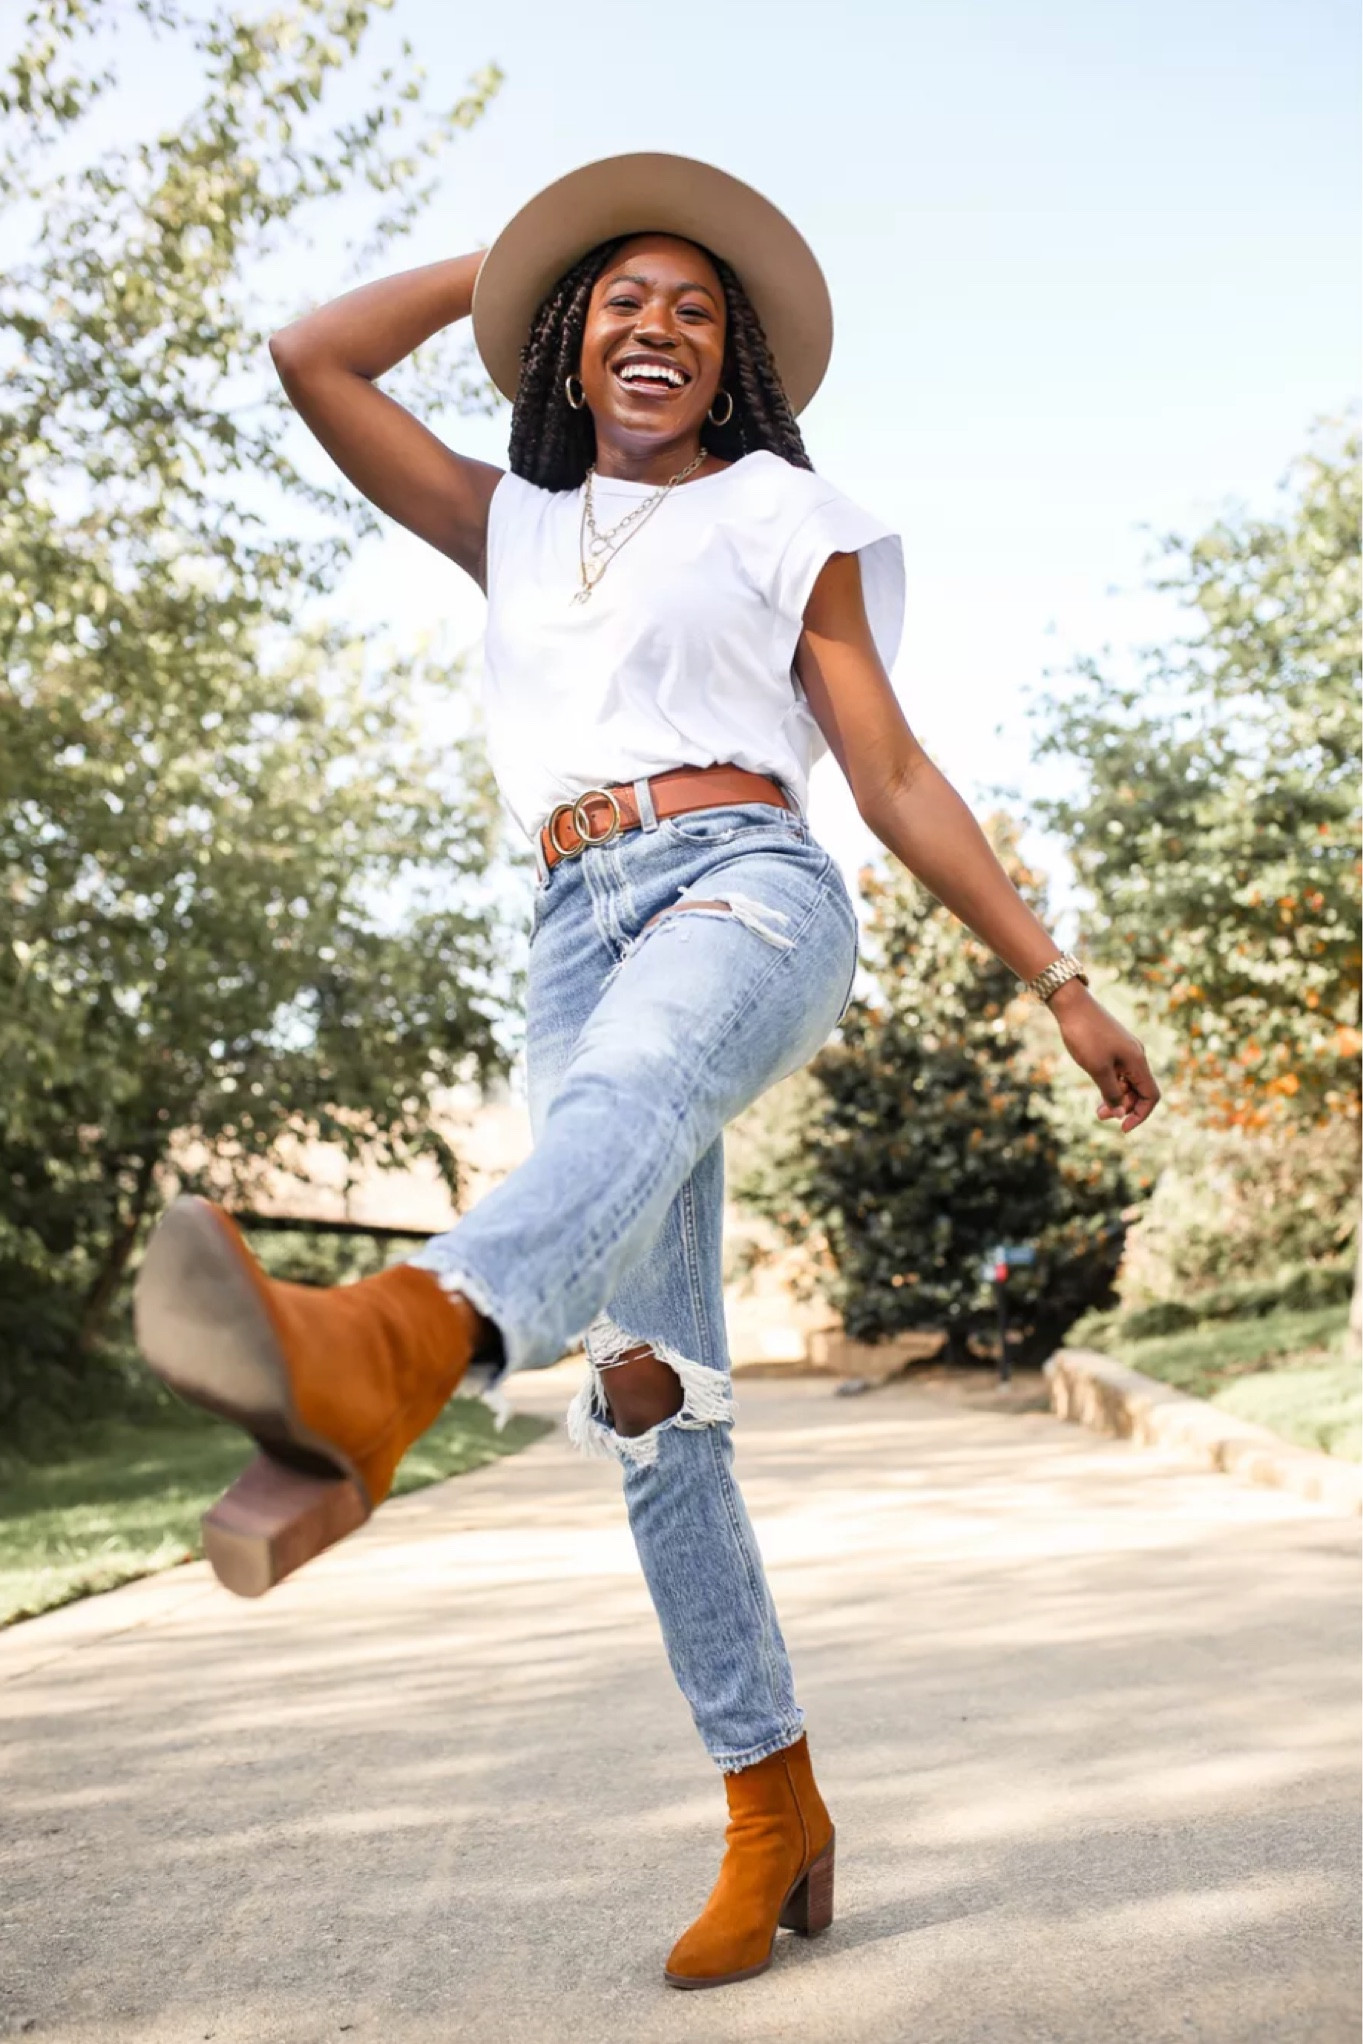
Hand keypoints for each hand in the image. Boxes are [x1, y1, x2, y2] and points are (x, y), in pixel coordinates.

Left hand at [1047, 981, 1160, 1132]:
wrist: (1072, 1004)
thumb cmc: (1085, 1035)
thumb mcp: (1097, 1069)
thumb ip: (1111, 1092)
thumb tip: (1121, 1112)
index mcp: (1137, 1062)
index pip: (1151, 1095)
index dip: (1141, 1114)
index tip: (1123, 1127)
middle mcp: (1136, 1056)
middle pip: (1140, 1090)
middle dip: (1125, 1107)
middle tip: (1100, 1116)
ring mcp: (1125, 1050)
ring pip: (1128, 1081)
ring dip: (1116, 1097)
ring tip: (1098, 1109)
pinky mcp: (1114, 1045)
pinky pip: (1119, 1071)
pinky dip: (1111, 1084)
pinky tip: (1097, 1086)